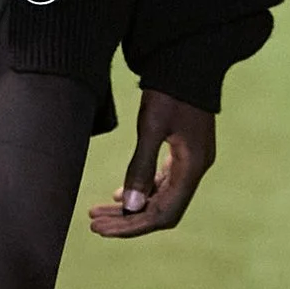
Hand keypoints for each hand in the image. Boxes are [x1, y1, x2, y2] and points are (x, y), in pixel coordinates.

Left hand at [89, 89, 214, 238]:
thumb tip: (129, 207)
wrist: (187, 60)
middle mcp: (195, 168)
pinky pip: (163, 182)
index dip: (132, 226)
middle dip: (127, 221)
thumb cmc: (169, 90)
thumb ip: (140, 167)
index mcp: (192, 166)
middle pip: (161, 210)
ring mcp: (191, 161)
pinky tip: (119, 195)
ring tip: (99, 213)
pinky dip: (141, 191)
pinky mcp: (184, 151)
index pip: (163, 214)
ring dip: (131, 207)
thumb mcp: (151, 127)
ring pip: (160, 197)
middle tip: (94, 225)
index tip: (103, 228)